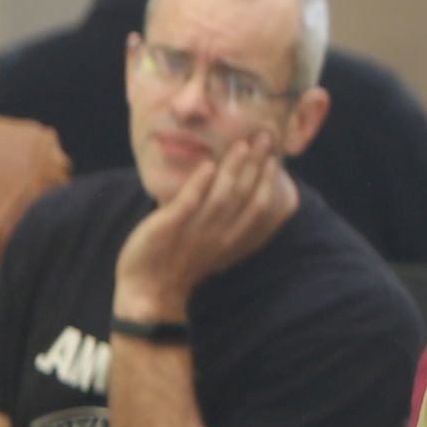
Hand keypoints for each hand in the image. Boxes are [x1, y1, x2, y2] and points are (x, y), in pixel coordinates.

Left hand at [116, 135, 297, 315]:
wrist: (150, 289)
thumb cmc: (182, 264)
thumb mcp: (214, 247)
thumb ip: (229, 223)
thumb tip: (244, 198)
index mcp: (233, 240)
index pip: (259, 205)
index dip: (268, 179)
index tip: (276, 156)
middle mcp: (220, 235)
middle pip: (245, 195)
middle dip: (257, 164)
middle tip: (266, 137)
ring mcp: (195, 231)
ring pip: (222, 196)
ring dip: (233, 168)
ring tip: (242, 143)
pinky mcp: (169, 228)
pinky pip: (188, 204)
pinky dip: (199, 184)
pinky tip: (208, 164)